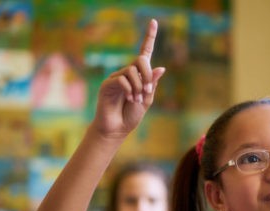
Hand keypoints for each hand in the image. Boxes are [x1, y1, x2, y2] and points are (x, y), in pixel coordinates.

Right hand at [92, 19, 165, 138]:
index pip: (144, 53)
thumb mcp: (147, 100)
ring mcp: (116, 77)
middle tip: (147, 91)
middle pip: (140, 60)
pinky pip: (121, 79)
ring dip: (139, 86)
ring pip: (132, 70)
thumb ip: (152, 84)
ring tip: (137, 100)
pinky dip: (129, 90)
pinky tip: (129, 99)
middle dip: (148, 75)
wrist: (117, 129)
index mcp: (139, 75)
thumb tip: (161, 68)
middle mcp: (127, 73)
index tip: (154, 22)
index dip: (149, 37)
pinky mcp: (108, 84)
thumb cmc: (131, 115)